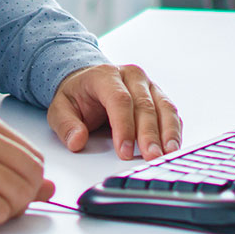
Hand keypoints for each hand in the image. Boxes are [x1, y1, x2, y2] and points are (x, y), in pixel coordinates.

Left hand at [47, 64, 181, 161]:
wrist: (88, 82)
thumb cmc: (77, 95)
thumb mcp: (60, 107)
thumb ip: (66, 124)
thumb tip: (77, 141)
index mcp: (105, 75)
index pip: (119, 99)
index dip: (123, 126)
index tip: (123, 151)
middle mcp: (130, 76)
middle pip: (144, 105)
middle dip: (148, 134)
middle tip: (151, 158)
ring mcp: (147, 85)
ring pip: (163, 108)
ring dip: (168, 133)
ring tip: (168, 155)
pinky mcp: (159, 97)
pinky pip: (171, 113)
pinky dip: (174, 131)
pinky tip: (173, 148)